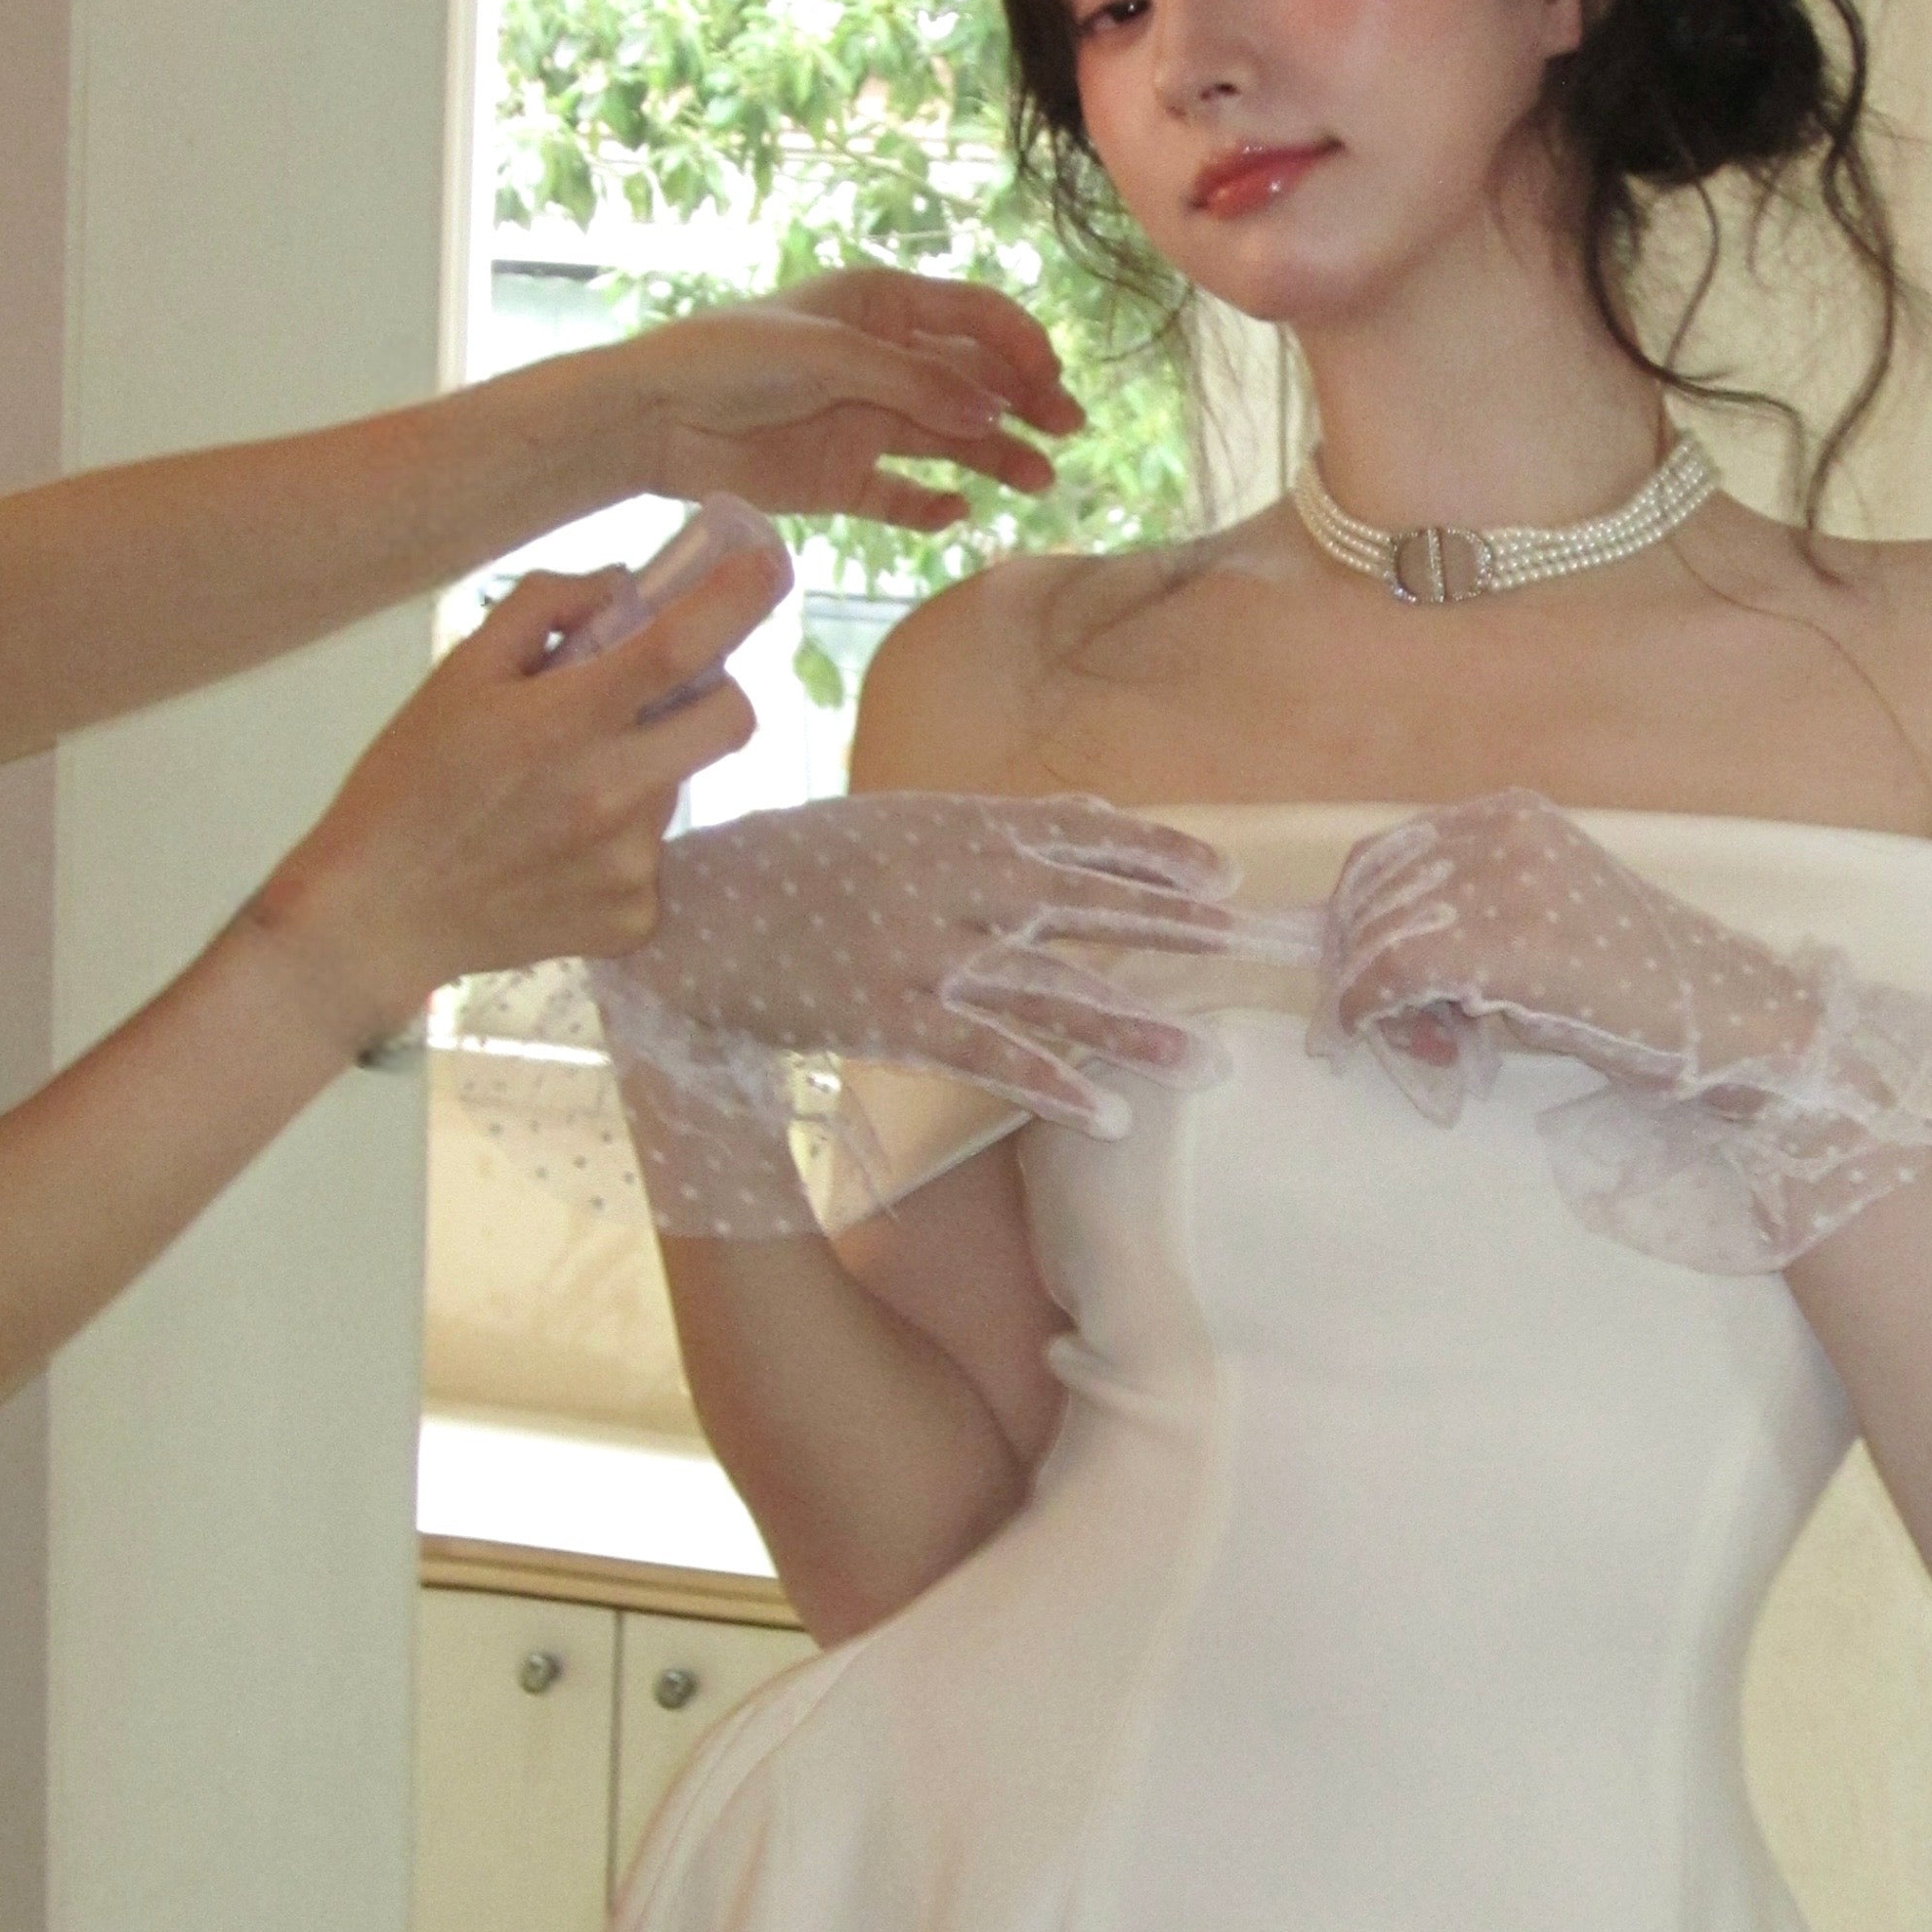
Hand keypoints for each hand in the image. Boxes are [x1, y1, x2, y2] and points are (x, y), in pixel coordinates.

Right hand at [243, 548, 782, 1055]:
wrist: (376, 915)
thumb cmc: (407, 785)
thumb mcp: (457, 675)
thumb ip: (543, 610)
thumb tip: (622, 585)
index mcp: (567, 721)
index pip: (682, 647)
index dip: (738, 599)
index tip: (768, 565)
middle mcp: (614, 793)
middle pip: (730, 721)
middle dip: (708, 695)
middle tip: (647, 698)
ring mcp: (632, 864)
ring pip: (681, 787)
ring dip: (645, 771)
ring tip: (559, 794)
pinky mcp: (635, 919)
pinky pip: (656, 857)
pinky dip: (621, 845)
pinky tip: (558, 853)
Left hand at [553, 270, 1087, 529]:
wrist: (656, 418)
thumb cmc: (733, 357)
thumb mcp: (832, 355)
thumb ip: (916, 383)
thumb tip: (994, 410)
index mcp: (881, 306)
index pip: (974, 317)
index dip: (1019, 344)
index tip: (1050, 380)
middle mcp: (883, 361)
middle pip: (974, 380)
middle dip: (1025, 402)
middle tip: (1066, 433)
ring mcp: (865, 422)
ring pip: (949, 440)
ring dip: (996, 457)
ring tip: (1039, 482)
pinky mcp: (842, 477)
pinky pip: (901, 496)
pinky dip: (930, 507)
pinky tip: (957, 514)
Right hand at [588, 792, 1249, 1232]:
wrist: (685, 916)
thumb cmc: (795, 863)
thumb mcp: (898, 819)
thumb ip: (998, 822)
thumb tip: (1093, 813)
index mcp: (954, 825)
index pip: (1079, 833)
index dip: (1154, 855)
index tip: (1223, 877)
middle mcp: (948, 879)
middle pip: (1083, 904)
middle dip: (1171, 928)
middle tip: (1247, 950)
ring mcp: (919, 950)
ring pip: (1048, 989)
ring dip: (1130, 1027)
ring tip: (1203, 1061)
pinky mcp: (887, 1015)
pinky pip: (985, 1054)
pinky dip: (1050, 1084)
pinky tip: (1106, 1117)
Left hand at [1315, 789, 1931, 1273]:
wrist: (1727, 1025)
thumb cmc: (1637, 997)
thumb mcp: (1540, 933)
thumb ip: (1465, 930)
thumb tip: (1380, 971)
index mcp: (1515, 817)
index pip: (1391, 854)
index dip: (1356, 920)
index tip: (1360, 981)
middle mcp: (1506, 832)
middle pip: (1375, 887)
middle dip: (1355, 963)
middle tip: (1374, 1026)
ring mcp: (1508, 880)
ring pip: (1379, 932)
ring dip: (1370, 995)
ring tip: (1414, 1043)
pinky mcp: (1510, 941)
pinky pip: (1398, 969)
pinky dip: (1374, 1010)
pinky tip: (1405, 1044)